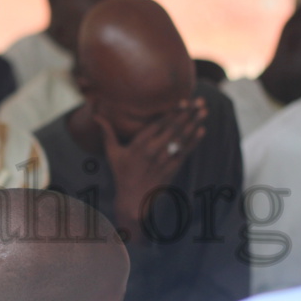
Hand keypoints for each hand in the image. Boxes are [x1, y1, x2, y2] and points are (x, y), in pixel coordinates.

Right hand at [95, 98, 205, 234]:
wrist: (134, 199)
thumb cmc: (122, 173)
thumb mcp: (112, 153)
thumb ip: (107, 132)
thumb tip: (96, 116)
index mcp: (139, 145)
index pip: (158, 125)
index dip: (172, 112)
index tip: (183, 101)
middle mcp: (153, 151)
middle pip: (173, 129)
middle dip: (188, 114)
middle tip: (200, 101)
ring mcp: (164, 160)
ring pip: (182, 139)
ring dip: (195, 123)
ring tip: (204, 110)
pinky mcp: (172, 168)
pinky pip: (185, 151)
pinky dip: (194, 141)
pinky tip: (202, 129)